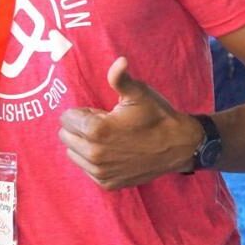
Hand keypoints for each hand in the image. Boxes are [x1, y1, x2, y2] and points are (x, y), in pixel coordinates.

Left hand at [58, 57, 202, 189]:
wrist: (179, 146)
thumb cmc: (156, 116)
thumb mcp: (138, 93)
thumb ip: (120, 78)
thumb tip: (120, 60)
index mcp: (96, 130)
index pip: (65, 118)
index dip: (82, 113)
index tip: (101, 113)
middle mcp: (94, 154)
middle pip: (66, 135)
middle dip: (80, 127)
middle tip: (104, 124)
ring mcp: (101, 172)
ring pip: (72, 152)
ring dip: (84, 144)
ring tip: (108, 138)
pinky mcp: (107, 184)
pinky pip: (85, 168)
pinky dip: (93, 159)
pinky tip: (111, 151)